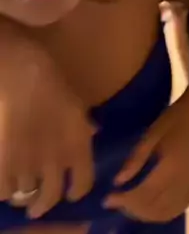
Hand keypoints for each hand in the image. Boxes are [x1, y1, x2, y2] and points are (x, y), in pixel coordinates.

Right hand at [0, 40, 95, 217]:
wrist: (20, 72)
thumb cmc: (49, 76)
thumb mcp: (74, 100)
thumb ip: (81, 123)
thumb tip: (90, 133)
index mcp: (78, 145)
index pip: (83, 184)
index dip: (76, 190)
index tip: (69, 191)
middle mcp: (56, 160)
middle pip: (49, 198)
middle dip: (42, 204)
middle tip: (35, 206)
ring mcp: (28, 164)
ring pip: (24, 194)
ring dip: (21, 191)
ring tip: (17, 185)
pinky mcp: (5, 164)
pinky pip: (3, 189)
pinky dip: (3, 188)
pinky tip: (4, 179)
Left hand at [104, 91, 188, 221]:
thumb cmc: (175, 117)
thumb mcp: (152, 133)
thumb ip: (136, 158)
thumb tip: (118, 181)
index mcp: (171, 167)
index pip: (143, 194)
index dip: (124, 200)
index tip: (108, 199)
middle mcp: (184, 181)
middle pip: (155, 208)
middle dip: (134, 209)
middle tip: (118, 202)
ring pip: (168, 212)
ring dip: (148, 213)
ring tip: (133, 205)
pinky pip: (180, 207)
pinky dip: (164, 212)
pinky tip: (154, 206)